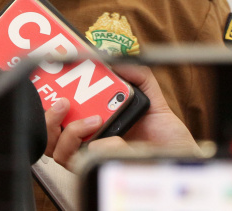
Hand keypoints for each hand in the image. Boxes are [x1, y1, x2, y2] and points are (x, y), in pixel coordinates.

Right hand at [43, 65, 197, 169]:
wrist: (183, 160)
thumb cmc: (168, 138)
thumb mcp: (153, 100)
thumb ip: (138, 77)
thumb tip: (117, 60)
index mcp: (93, 123)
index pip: (60, 114)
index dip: (48, 100)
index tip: (50, 81)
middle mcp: (87, 142)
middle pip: (49, 133)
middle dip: (48, 116)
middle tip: (62, 101)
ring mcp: (91, 158)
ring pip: (57, 149)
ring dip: (67, 133)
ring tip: (91, 120)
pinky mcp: (100, 171)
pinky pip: (84, 161)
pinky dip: (96, 147)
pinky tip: (112, 139)